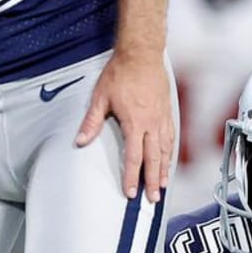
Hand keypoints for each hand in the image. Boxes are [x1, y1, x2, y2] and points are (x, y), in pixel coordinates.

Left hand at [76, 50, 173, 202]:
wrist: (141, 54)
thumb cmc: (121, 72)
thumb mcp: (101, 97)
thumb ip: (92, 122)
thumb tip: (80, 140)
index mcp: (134, 122)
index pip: (134, 157)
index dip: (132, 177)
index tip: (131, 192)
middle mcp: (151, 123)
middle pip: (154, 158)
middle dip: (152, 181)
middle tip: (152, 198)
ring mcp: (161, 117)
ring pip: (165, 149)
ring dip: (164, 169)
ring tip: (162, 184)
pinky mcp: (167, 110)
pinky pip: (171, 136)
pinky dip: (170, 151)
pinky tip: (169, 158)